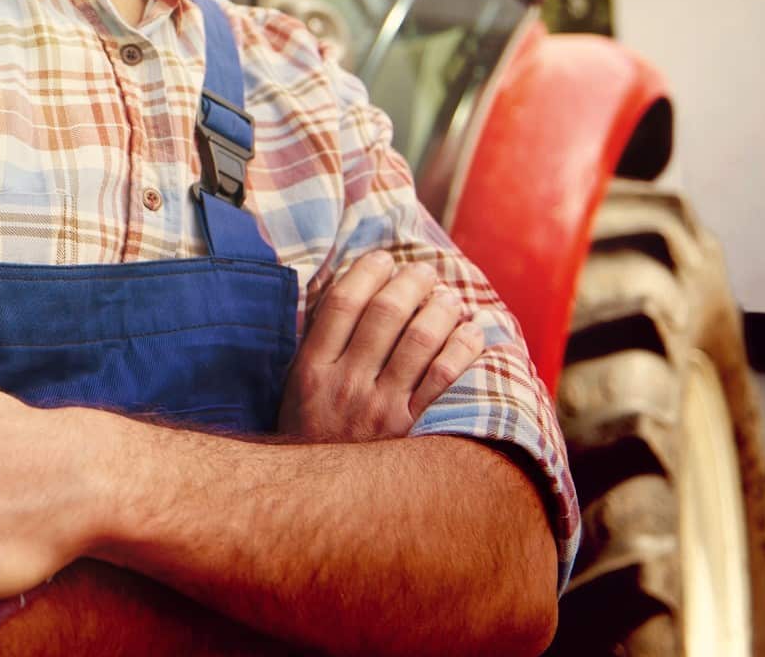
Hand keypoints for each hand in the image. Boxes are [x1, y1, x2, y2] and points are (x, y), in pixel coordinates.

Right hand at [278, 250, 484, 440]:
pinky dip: (463, 348)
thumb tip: (342, 294)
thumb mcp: (295, 393)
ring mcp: (382, 410)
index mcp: (311, 370)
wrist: (324, 507)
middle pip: (385, 313)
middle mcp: (346, 385)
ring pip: (420, 340)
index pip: (341, 302)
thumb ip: (316, 347)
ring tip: (448, 298)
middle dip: (410, 282)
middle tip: (424, 272)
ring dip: (440, 308)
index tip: (383, 258)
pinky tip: (470, 333)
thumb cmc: (313, 439)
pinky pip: (447, 379)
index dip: (366, 271)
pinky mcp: (415, 432)